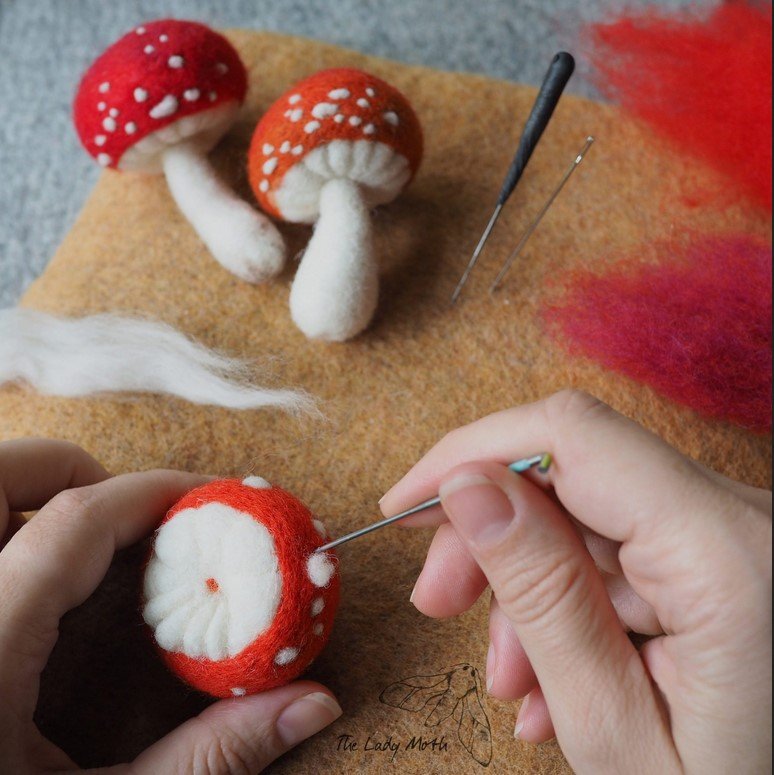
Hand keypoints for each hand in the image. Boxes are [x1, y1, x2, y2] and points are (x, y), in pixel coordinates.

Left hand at [0, 439, 340, 772]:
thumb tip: (315, 702)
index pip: (74, 520)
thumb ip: (209, 756)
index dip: (151, 492)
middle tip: (133, 518)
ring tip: (90, 542)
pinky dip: (14, 533)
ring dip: (34, 496)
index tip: (209, 496)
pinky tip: (48, 591)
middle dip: (75, 471)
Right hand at [381, 390, 771, 773]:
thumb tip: (469, 488)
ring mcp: (742, 537)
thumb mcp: (617, 734)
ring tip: (516, 684)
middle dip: (492, 536)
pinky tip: (562, 681)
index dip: (470, 451)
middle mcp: (746, 521)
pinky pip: (629, 554)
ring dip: (533, 589)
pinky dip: (579, 605)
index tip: (407, 505)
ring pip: (593, 521)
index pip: (572, 434)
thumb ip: (542, 597)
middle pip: (576, 474)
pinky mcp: (732, 559)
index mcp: (728, 556)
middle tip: (439, 603)